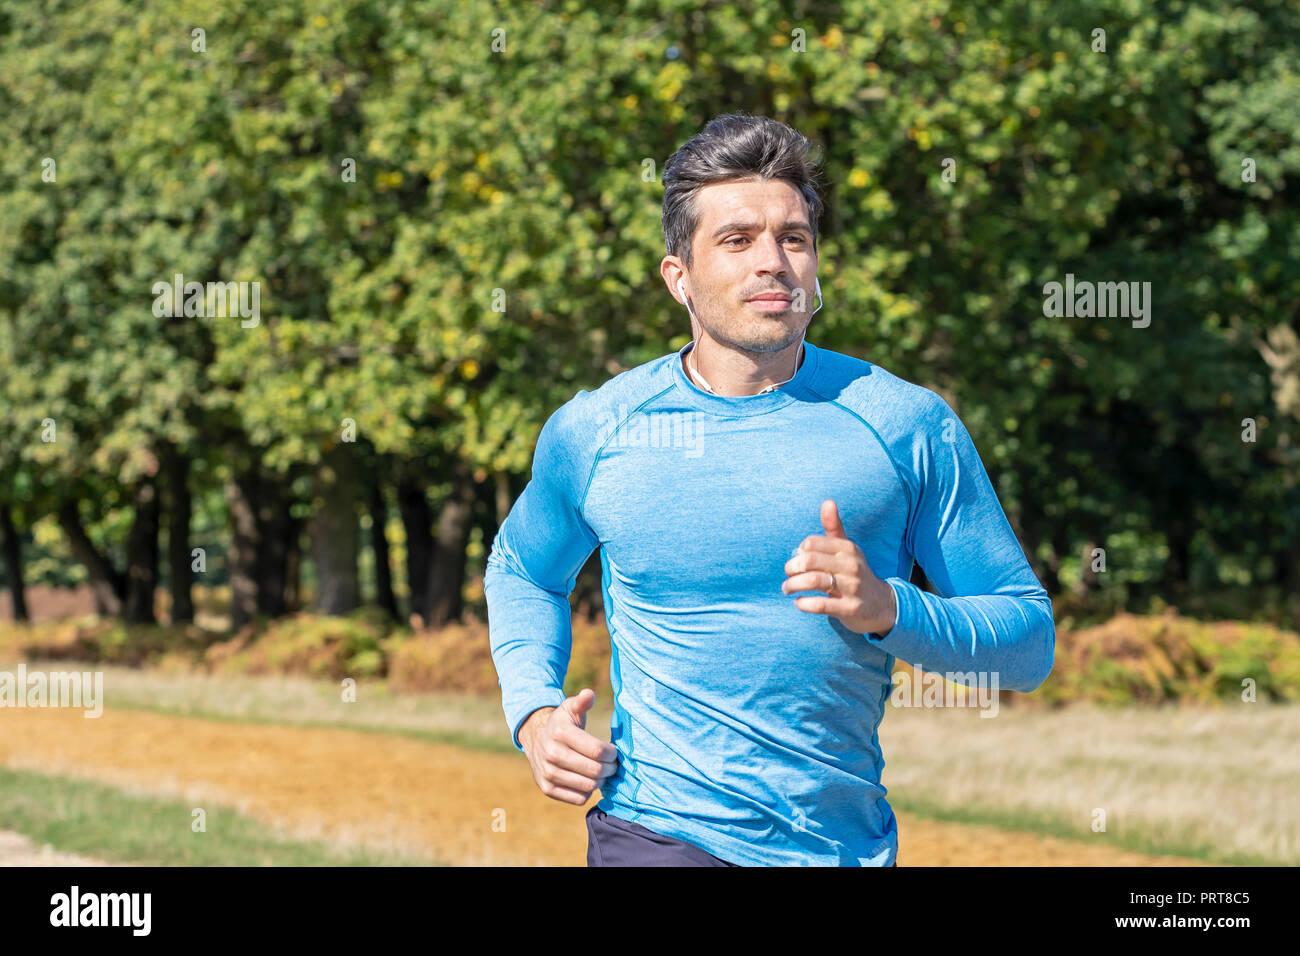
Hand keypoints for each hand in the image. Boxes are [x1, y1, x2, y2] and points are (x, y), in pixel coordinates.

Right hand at [518, 688, 618, 805]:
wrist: (536, 740)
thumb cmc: (562, 724)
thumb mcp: (570, 708)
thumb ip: (582, 701)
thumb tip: (588, 694)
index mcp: (560, 733)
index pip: (597, 751)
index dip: (612, 753)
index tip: (613, 752)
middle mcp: (551, 754)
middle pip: (595, 770)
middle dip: (610, 768)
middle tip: (612, 764)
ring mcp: (548, 773)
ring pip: (589, 786)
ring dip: (601, 780)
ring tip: (602, 771)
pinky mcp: (547, 789)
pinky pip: (579, 798)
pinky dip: (588, 791)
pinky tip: (587, 780)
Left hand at [782, 499, 897, 635]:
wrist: (881, 604)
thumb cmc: (855, 573)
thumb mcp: (847, 549)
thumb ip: (834, 527)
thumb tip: (828, 501)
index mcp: (848, 548)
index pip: (812, 543)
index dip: (799, 552)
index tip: (798, 560)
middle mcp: (851, 565)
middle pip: (809, 561)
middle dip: (792, 568)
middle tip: (788, 575)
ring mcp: (852, 587)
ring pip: (813, 581)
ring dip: (793, 585)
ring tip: (787, 589)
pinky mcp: (850, 608)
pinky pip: (821, 605)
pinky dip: (804, 604)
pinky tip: (799, 603)